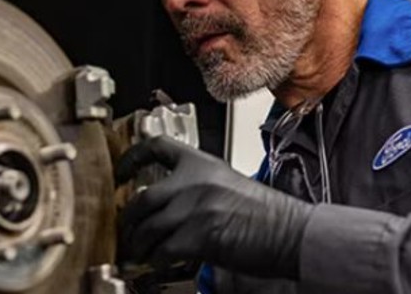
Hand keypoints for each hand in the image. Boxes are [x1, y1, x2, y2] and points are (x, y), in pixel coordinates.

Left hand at [116, 136, 314, 278]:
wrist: (290, 232)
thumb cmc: (266, 214)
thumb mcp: (228, 185)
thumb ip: (197, 188)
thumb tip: (167, 206)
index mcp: (203, 164)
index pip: (157, 146)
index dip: (132, 158)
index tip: (120, 172)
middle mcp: (195, 181)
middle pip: (142, 197)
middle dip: (129, 220)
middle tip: (127, 232)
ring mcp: (195, 207)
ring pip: (147, 227)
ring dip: (138, 245)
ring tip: (138, 253)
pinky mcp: (198, 235)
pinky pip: (162, 250)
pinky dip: (155, 260)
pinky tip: (157, 263)